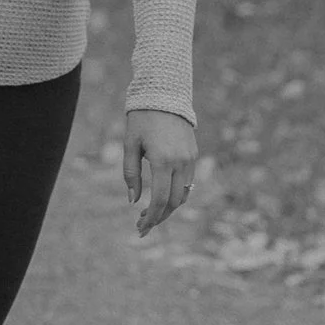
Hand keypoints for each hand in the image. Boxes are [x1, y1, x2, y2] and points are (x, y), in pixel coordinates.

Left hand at [124, 109, 197, 237]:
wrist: (164, 96)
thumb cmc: (141, 119)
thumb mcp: (130, 145)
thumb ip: (131, 174)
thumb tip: (133, 201)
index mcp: (163, 161)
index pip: (159, 200)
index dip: (151, 217)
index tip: (141, 228)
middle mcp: (181, 163)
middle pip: (173, 202)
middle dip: (159, 217)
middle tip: (142, 226)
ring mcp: (190, 160)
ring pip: (183, 194)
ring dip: (168, 208)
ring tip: (150, 214)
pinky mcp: (194, 155)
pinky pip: (187, 183)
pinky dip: (176, 194)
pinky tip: (162, 198)